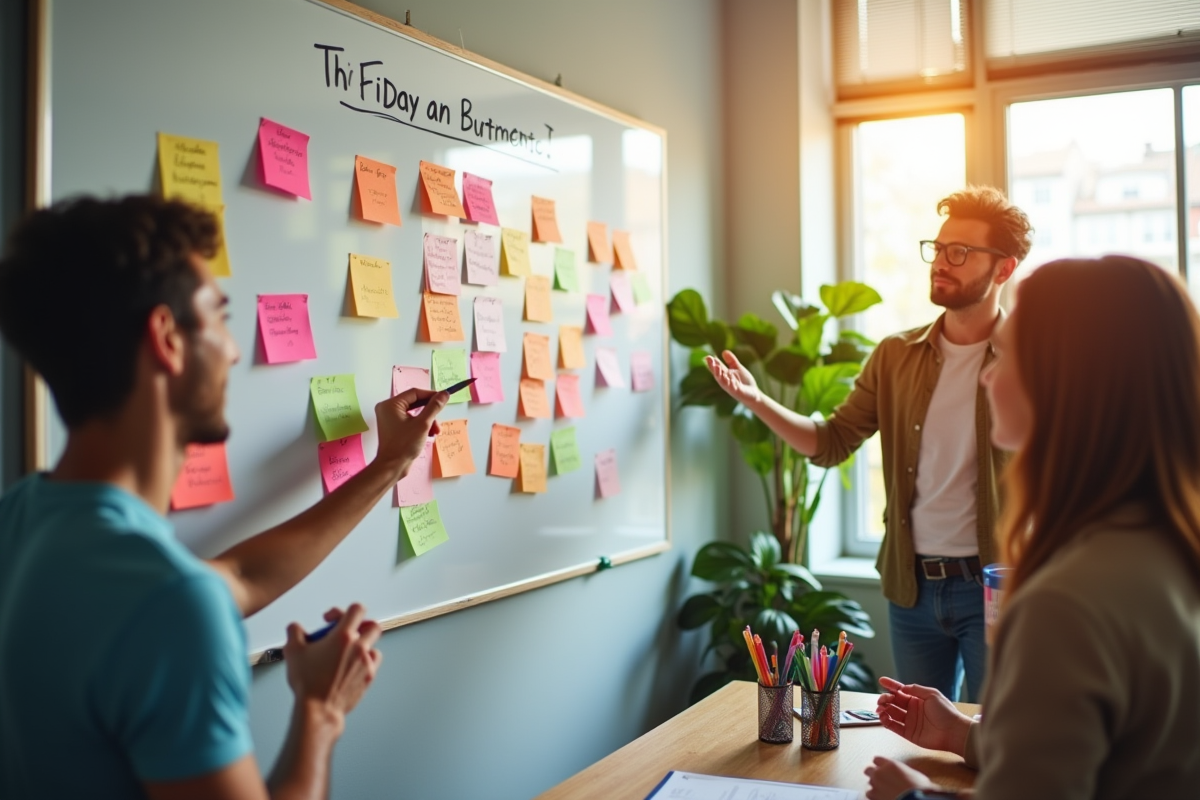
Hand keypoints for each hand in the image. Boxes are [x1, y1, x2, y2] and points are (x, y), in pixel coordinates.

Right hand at [283, 603, 382, 732]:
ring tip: (347, 651)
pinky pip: (373, 663)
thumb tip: (295, 628)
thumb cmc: (309, 683)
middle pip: (372, 625)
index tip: (332, 619)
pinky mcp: (368, 678)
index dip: (343, 610)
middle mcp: (359, 648)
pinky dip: (365, 662)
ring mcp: (366, 663)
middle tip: (345, 632)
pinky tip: (352, 666)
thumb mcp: (293, 651)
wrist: (318, 709)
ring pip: (374, 645)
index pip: (357, 609)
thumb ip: (294, 632)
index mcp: (344, 636)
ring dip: (363, 645)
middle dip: (359, 625)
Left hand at [374, 389, 446, 476]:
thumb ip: (434, 407)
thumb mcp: (423, 424)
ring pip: (414, 413)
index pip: (414, 393)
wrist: (393, 467)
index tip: (444, 398)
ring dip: (427, 420)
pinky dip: (421, 426)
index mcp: (390, 405)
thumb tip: (444, 394)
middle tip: (439, 419)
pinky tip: (429, 434)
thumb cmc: (404, 445)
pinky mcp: (394, 428)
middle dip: (430, 412)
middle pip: (415, 403)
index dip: (431, 395)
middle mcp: (388, 409)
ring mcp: (390, 419)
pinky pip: (411, 420)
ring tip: (435, 431)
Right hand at [704, 350, 760, 405]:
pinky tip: (729, 379)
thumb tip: (724, 351)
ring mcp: (731, 387)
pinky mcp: (737, 392)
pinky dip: (731, 384)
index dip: (712, 363)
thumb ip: (731, 360)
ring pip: (723, 381)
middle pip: (718, 374)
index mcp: (725, 375)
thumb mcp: (738, 368)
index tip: (708, 357)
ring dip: (719, 374)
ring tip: (717, 367)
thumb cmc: (744, 381)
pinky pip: (733, 388)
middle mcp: (725, 381)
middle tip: (710, 360)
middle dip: (713, 367)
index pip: (717, 368)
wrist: (754, 393)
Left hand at [864, 756, 939, 799]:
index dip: (880, 764)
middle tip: (882, 780)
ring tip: (884, 792)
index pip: (877, 759)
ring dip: (875, 787)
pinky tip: (883, 798)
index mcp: (890, 765)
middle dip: (874, 774)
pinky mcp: (873, 797)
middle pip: (868, 770)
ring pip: (869, 784)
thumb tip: (906, 775)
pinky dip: (875, 797)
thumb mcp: (915, 775)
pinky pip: (870, 796)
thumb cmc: (920, 789)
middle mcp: (880, 773)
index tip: (883, 768)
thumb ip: (904, 771)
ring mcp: (875, 786)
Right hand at [876, 676, 972, 755]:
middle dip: (885, 699)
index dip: (891, 685)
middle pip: (893, 702)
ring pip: (891, 713)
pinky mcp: (908, 733)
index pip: (901, 690)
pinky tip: (883, 717)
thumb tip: (902, 688)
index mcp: (917, 699)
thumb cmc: (946, 712)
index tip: (881, 681)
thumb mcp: (932, 695)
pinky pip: (893, 726)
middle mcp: (912, 709)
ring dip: (883, 710)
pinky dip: (886, 722)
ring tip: (880, 709)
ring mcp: (909, 721)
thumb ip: (916, 690)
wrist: (953, 732)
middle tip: (882, 700)